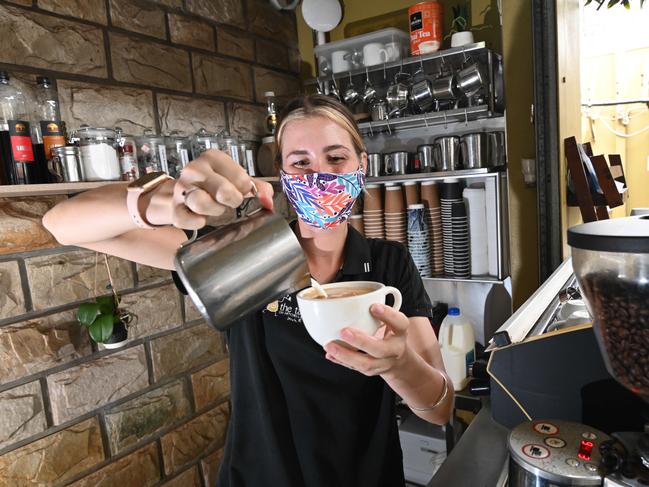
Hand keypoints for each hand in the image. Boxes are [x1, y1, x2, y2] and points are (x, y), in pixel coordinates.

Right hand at [146, 149, 273, 228]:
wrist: (183, 193)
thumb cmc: (213, 186)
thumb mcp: (237, 181)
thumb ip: (258, 188)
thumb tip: (268, 200)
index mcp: (213, 158)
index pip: (241, 178)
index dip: (246, 190)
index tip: (242, 191)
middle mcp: (195, 169)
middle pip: (223, 191)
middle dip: (232, 201)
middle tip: (231, 201)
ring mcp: (182, 188)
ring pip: (202, 203)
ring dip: (215, 211)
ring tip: (216, 208)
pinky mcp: (175, 207)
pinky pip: (186, 219)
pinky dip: (197, 222)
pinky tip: (202, 218)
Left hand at [324, 303, 409, 376]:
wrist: (399, 360)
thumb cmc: (390, 333)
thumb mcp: (392, 320)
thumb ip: (379, 309)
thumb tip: (351, 298)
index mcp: (400, 332)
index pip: (399, 323)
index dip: (388, 315)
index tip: (373, 306)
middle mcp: (394, 349)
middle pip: (380, 349)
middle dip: (361, 341)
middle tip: (344, 331)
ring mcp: (383, 363)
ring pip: (365, 364)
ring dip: (345, 355)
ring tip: (329, 345)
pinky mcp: (371, 371)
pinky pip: (355, 368)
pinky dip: (341, 361)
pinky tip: (330, 354)